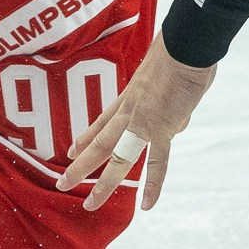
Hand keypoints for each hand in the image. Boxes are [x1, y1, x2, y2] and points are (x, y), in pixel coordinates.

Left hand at [59, 36, 217, 210]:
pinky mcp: (161, 128)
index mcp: (129, 96)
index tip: (71, 150)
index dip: (85, 137)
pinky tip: (146, 205)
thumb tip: (174, 115)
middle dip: (81, 166)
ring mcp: (142, 121)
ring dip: (103, 183)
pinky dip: (152, 185)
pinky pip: (156, 163)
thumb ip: (166, 98)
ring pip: (117, 157)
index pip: (102, 121)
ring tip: (89, 204)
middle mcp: (129, 111)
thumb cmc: (181, 50)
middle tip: (62, 184)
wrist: (185, 43)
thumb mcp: (164, 75)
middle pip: (100, 143)